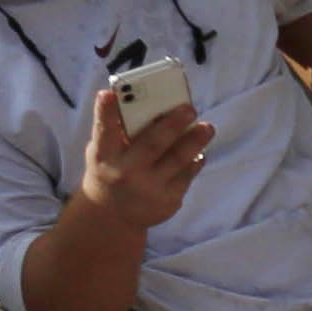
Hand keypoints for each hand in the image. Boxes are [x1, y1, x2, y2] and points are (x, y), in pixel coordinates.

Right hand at [76, 78, 217, 230]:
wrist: (113, 216)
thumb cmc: (110, 171)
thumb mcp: (103, 153)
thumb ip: (118, 132)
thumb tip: (148, 105)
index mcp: (104, 156)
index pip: (104, 129)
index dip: (105, 111)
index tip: (107, 94)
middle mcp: (125, 173)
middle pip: (152, 144)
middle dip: (172, 125)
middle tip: (189, 108)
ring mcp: (149, 189)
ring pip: (177, 161)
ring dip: (195, 142)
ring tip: (207, 128)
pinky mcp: (168, 202)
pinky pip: (187, 177)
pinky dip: (195, 161)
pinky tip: (200, 151)